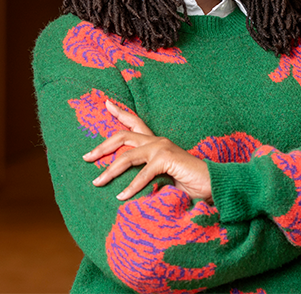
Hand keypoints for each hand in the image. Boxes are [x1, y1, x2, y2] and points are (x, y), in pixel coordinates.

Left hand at [83, 100, 211, 201]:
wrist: (215, 185)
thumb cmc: (190, 183)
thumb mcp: (163, 177)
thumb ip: (148, 175)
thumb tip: (125, 186)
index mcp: (157, 142)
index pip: (136, 123)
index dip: (120, 113)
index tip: (106, 103)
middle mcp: (157, 141)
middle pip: (123, 136)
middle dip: (102, 146)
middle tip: (86, 157)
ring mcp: (162, 148)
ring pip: (127, 156)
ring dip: (110, 171)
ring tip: (97, 182)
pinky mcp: (167, 159)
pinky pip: (143, 173)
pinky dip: (131, 187)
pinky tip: (122, 197)